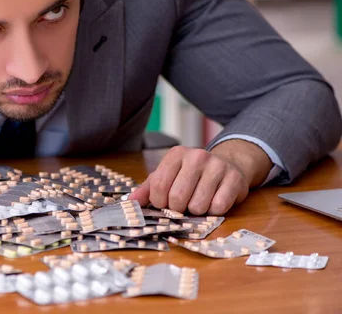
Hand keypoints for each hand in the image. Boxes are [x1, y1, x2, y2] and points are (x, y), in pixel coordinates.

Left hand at [129, 141, 271, 214]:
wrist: (227, 165)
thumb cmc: (191, 175)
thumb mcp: (168, 176)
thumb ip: (148, 189)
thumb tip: (130, 202)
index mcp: (176, 154)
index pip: (158, 186)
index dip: (159, 203)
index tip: (164, 203)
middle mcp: (197, 156)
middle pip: (177, 198)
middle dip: (177, 209)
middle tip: (183, 205)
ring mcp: (218, 166)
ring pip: (198, 206)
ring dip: (196, 211)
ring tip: (199, 201)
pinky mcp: (235, 179)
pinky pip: (218, 208)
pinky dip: (214, 211)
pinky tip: (214, 201)